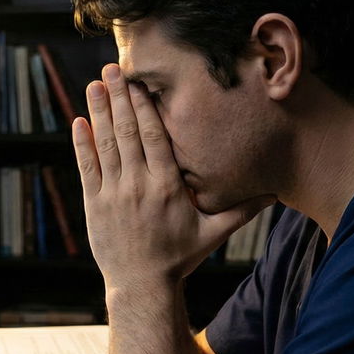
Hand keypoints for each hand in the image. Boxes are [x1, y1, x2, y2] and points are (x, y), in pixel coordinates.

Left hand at [73, 63, 272, 291]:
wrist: (142, 286)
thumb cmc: (179, 258)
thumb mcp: (213, 234)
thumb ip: (241, 210)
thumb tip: (275, 193)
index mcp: (168, 186)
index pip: (155, 136)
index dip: (145, 106)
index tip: (141, 82)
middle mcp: (139, 185)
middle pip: (128, 132)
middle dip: (120, 97)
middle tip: (113, 67)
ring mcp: (114, 194)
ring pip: (105, 144)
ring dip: (99, 111)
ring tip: (96, 84)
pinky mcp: (94, 205)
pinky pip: (86, 167)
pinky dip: (81, 143)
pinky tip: (78, 120)